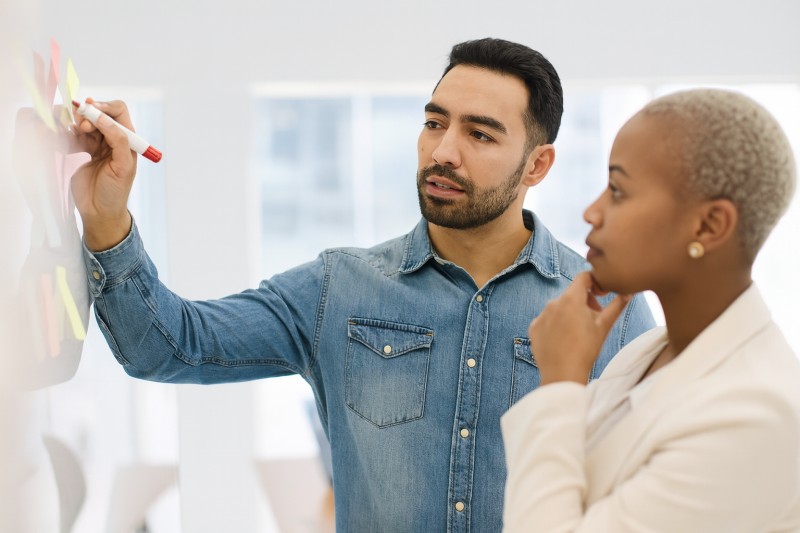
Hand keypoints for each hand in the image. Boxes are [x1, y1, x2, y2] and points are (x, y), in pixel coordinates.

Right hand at [69, 99, 137, 250]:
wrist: (98, 211)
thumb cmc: (115, 192)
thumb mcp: (123, 167)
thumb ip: (118, 141)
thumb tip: (104, 119)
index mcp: (128, 140)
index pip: (118, 111)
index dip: (105, 107)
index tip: (91, 110)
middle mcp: (114, 139)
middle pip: (100, 114)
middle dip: (88, 115)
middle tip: (81, 126)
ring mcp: (98, 144)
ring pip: (86, 122)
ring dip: (78, 123)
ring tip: (73, 133)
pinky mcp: (85, 151)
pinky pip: (76, 134)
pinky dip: (70, 133)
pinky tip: (67, 139)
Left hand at [529, 271, 630, 384]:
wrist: (563, 374)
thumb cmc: (586, 350)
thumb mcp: (604, 326)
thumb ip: (617, 305)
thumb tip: (628, 292)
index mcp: (571, 299)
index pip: (583, 277)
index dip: (595, 282)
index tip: (601, 295)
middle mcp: (553, 303)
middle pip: (572, 293)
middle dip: (585, 302)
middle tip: (594, 319)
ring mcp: (541, 315)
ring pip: (559, 307)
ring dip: (571, 313)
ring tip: (579, 333)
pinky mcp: (534, 327)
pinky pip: (547, 320)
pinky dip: (556, 325)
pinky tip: (564, 340)